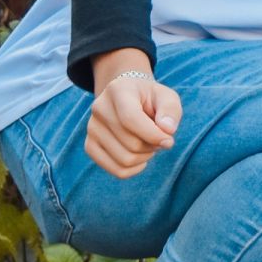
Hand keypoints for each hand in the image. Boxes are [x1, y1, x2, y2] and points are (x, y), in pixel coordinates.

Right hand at [86, 50, 180, 178]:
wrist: (129, 99)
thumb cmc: (151, 99)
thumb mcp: (166, 97)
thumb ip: (170, 111)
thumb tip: (167, 130)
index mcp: (118, 90)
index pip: (130, 119)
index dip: (153, 135)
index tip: (169, 140)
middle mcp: (99, 108)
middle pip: (131, 143)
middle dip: (153, 145)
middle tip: (159, 137)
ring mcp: (92, 128)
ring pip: (124, 160)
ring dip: (145, 157)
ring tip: (148, 143)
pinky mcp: (90, 145)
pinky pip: (116, 170)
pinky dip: (134, 169)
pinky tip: (140, 157)